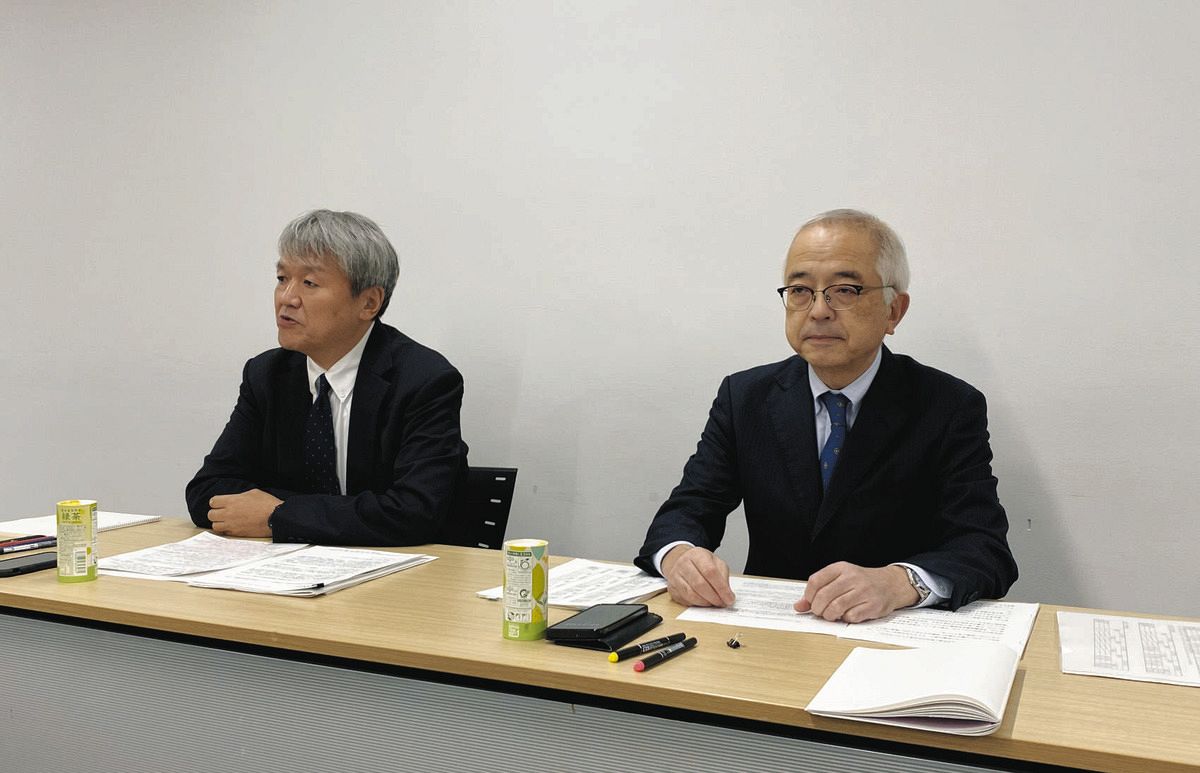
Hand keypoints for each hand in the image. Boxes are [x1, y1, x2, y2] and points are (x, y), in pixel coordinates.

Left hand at [207, 489, 281, 537]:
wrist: (276, 518)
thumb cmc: (267, 504)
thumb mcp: (253, 493)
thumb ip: (239, 496)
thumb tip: (235, 499)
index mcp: (232, 501)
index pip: (213, 502)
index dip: (216, 502)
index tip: (220, 503)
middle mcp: (229, 513)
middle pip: (211, 514)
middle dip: (216, 513)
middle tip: (222, 512)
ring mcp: (232, 524)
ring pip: (215, 526)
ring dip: (219, 523)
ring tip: (226, 521)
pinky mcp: (237, 533)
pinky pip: (224, 533)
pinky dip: (226, 530)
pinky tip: (233, 526)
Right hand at [661, 545, 735, 607]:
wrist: (682, 561)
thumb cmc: (701, 563)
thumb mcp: (716, 562)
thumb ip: (723, 576)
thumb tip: (727, 594)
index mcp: (697, 555)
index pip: (710, 572)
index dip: (721, 588)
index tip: (729, 598)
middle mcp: (683, 564)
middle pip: (700, 584)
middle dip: (714, 597)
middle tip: (722, 603)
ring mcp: (675, 576)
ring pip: (691, 594)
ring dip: (706, 602)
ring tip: (713, 603)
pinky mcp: (671, 588)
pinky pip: (685, 600)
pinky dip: (697, 604)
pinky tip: (703, 601)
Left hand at [793, 562, 917, 622]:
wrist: (890, 584)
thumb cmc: (860, 582)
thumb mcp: (839, 579)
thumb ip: (819, 591)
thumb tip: (798, 606)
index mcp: (841, 568)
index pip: (815, 581)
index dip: (808, 596)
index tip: (810, 603)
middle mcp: (852, 577)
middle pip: (824, 596)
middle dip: (817, 609)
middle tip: (820, 612)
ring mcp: (864, 591)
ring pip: (836, 608)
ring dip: (829, 616)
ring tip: (831, 615)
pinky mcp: (873, 605)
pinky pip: (851, 616)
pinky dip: (845, 619)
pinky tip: (847, 615)